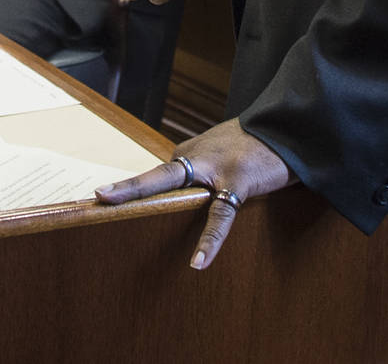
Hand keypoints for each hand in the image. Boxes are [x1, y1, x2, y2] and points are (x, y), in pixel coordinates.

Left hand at [95, 120, 295, 268]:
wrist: (288, 125)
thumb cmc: (256, 143)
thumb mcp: (223, 150)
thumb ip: (202, 170)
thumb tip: (190, 198)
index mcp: (191, 153)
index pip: (160, 175)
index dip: (137, 190)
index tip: (110, 199)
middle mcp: (197, 158)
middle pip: (156, 176)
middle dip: (127, 188)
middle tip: (98, 197)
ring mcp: (214, 169)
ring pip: (175, 187)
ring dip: (146, 199)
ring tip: (122, 211)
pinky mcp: (237, 183)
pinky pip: (220, 217)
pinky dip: (209, 240)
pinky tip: (198, 262)